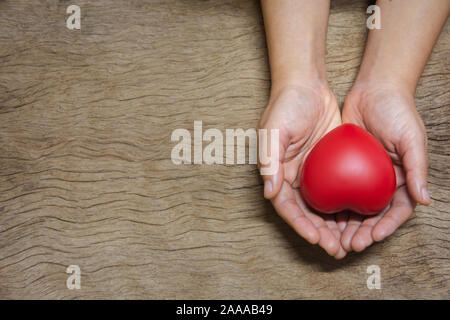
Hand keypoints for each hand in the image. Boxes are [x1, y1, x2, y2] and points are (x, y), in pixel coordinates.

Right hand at [259, 84, 346, 258]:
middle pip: (306, 212)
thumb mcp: (273, 131)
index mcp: (277, 173)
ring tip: (349, 242)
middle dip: (319, 232)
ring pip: (323, 206)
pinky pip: (337, 189)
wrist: (307, 84)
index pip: (286, 206)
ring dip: (333, 225)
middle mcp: (293, 177)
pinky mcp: (329, 164)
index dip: (300, 224)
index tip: (316, 239)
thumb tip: (269, 192)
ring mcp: (312, 172)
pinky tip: (359, 216)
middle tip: (336, 248)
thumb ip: (269, 161)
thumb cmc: (285, 105)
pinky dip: (345, 205)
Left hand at [340, 82, 430, 251]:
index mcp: (403, 179)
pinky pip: (337, 189)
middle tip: (348, 244)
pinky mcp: (344, 166)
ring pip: (353, 206)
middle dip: (362, 232)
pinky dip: (332, 204)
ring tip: (333, 238)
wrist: (373, 90)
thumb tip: (424, 200)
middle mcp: (382, 180)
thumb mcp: (412, 139)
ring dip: (345, 224)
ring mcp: (362, 175)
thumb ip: (418, 168)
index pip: (395, 211)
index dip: (385, 227)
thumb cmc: (398, 112)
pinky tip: (322, 214)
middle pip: (372, 214)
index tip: (371, 237)